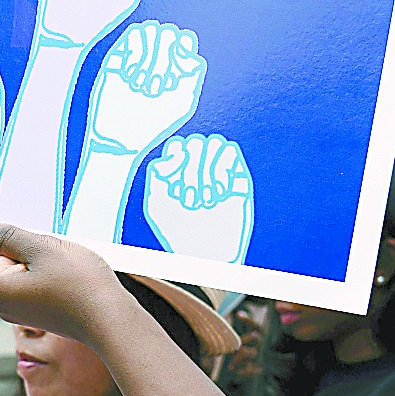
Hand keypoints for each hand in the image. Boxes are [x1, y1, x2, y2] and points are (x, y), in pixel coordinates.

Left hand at [0, 223, 127, 347]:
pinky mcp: (36, 310)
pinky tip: (60, 261)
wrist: (112, 320)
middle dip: (6, 239)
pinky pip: (26, 279)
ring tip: (52, 245)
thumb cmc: (80, 283)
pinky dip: (37, 265)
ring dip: (26, 251)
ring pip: (11, 267)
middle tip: (34, 227)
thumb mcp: (42, 248)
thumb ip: (7, 236)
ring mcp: (17, 309)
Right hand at [83, 22, 204, 155]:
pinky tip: (131, 77)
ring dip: (150, 58)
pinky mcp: (119, 54)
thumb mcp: (182, 102)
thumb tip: (191, 55)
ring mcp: (138, 53)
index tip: (176, 76)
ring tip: (142, 86)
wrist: (122, 135)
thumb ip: (192, 75)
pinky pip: (134, 34)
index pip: (185, 40)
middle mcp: (157, 56)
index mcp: (175, 65)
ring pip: (152, 29)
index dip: (183, 52)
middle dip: (165, 59)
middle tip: (157, 87)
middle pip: (170, 32)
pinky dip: (136, 55)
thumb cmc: (153, 123)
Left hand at [142, 134, 254, 263]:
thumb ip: (157, 173)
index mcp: (177, 171)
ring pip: (214, 142)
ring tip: (206, 200)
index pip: (177, 145)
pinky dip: (223, 172)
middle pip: (195, 141)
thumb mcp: (157, 204)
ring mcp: (219, 170)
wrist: (206, 253)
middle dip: (192, 170)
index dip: (175, 159)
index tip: (173, 184)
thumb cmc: (180, 233)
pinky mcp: (237, 175)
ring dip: (208, 171)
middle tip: (191, 199)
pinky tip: (220, 195)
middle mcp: (198, 167)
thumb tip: (171, 155)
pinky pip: (230, 152)